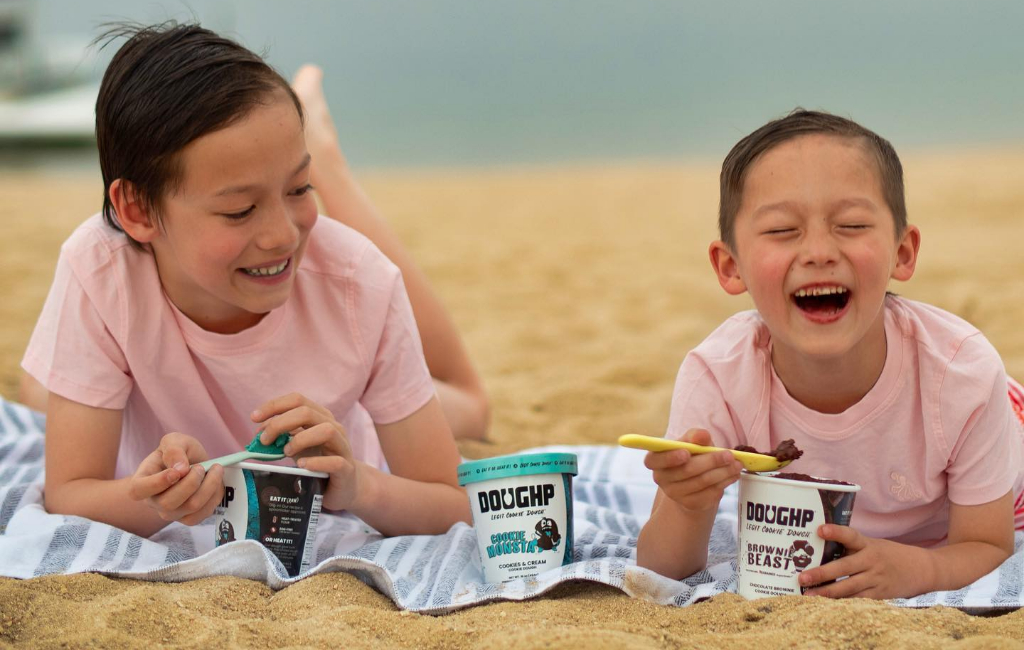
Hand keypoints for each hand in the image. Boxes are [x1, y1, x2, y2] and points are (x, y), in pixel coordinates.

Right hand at [128, 432, 224, 524]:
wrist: (193, 463)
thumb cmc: (179, 452)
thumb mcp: (174, 441)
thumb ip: (173, 450)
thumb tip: (180, 468)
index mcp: (142, 481)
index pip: (138, 490)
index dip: (156, 483)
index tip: (175, 472)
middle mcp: (154, 502)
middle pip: (168, 503)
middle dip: (190, 482)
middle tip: (200, 466)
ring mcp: (171, 513)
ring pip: (191, 507)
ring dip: (208, 486)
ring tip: (215, 469)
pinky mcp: (189, 518)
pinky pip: (204, 512)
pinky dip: (215, 495)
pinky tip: (216, 481)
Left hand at [252, 393, 358, 510]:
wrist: (345, 485)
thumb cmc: (319, 462)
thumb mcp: (297, 446)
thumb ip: (281, 437)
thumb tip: (259, 433)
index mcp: (320, 417)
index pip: (297, 400)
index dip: (274, 406)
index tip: (254, 418)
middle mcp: (334, 427)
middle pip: (307, 412)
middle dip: (280, 423)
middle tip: (264, 440)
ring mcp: (342, 446)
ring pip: (326, 430)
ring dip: (300, 439)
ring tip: (286, 452)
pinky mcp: (347, 469)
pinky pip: (335, 462)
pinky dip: (316, 463)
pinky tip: (302, 466)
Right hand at [645, 428, 742, 512]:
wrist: (693, 479)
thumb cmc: (690, 455)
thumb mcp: (690, 441)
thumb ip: (695, 436)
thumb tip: (702, 435)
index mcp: (655, 460)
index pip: (654, 460)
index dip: (670, 457)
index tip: (686, 452)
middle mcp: (661, 478)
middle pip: (686, 470)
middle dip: (711, 461)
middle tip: (729, 455)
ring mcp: (675, 494)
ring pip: (702, 482)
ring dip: (723, 472)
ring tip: (737, 464)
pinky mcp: (690, 504)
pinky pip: (709, 493)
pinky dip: (724, 482)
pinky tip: (732, 475)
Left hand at [798, 524, 925, 598]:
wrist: (922, 569)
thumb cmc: (887, 555)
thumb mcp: (871, 545)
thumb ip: (850, 547)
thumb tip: (817, 548)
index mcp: (868, 545)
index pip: (850, 535)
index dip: (836, 532)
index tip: (820, 530)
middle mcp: (871, 561)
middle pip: (844, 567)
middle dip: (822, 573)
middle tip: (802, 578)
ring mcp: (876, 579)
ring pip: (849, 588)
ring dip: (828, 593)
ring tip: (809, 596)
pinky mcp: (881, 595)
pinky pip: (859, 600)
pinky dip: (843, 603)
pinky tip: (827, 606)